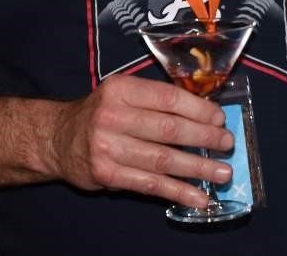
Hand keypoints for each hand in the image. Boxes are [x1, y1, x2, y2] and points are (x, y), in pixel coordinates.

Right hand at [46, 74, 233, 208]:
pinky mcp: (107, 175)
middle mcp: (113, 116)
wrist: (59, 138)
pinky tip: (198, 197)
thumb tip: (206, 114)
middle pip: (169, 129)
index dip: (199, 109)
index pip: (168, 98)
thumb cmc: (102, 113)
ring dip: (197, 168)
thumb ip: (158, 100)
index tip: (220, 119)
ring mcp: (108, 147)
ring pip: (163, 160)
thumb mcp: (124, 94)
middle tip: (227, 144)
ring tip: (222, 173)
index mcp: (122, 90)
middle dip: (204, 138)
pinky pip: (150, 185)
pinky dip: (178, 192)